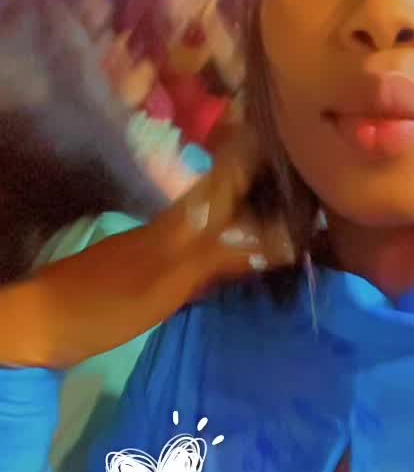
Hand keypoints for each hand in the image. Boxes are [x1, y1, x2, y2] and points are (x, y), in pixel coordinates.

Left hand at [0, 126, 294, 369]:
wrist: (44, 325)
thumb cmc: (106, 302)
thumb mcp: (167, 282)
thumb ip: (221, 257)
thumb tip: (282, 238)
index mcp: (179, 223)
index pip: (230, 179)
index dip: (261, 159)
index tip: (299, 146)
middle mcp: (174, 227)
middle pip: (227, 198)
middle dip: (266, 189)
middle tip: (311, 189)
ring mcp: (162, 249)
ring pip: (217, 223)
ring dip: (251, 219)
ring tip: (293, 219)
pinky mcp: (153, 273)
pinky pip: (205, 249)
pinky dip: (232, 248)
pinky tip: (247, 260)